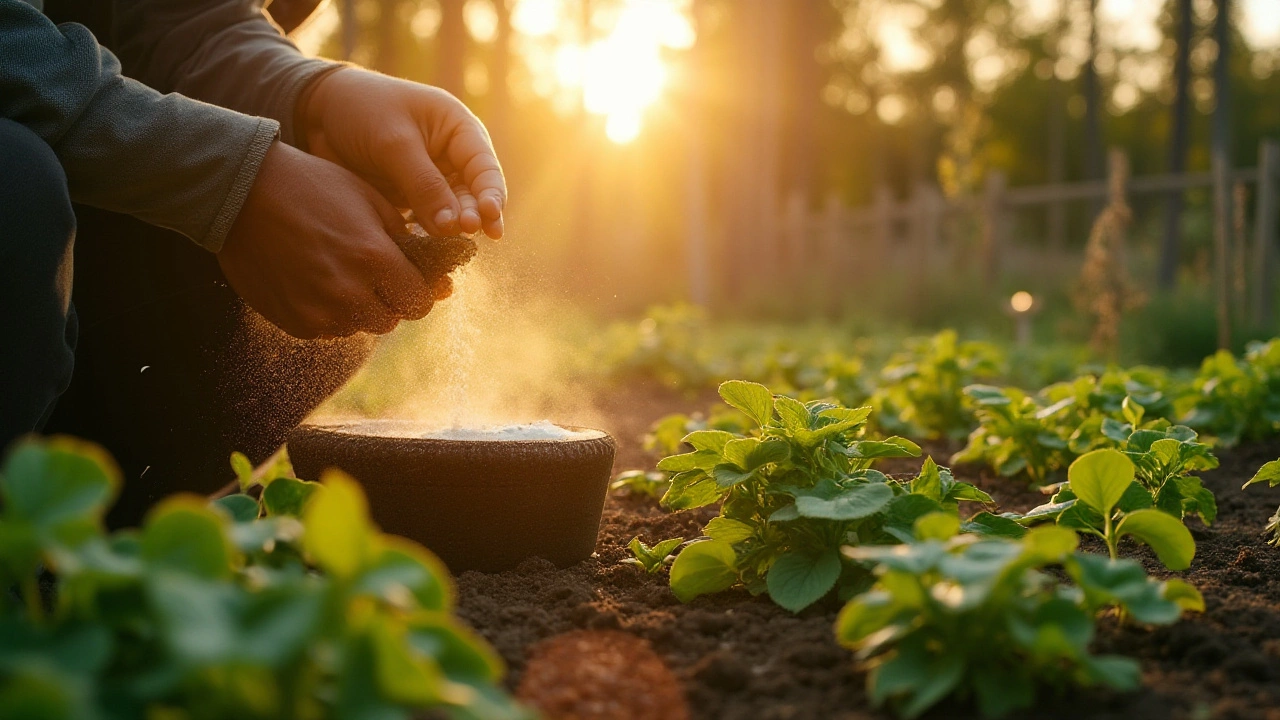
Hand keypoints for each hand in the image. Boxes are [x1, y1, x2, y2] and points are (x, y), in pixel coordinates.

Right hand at [218, 142, 450, 339]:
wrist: (241, 193)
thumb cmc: (312, 187)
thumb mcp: (369, 200)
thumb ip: (407, 241)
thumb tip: (440, 279)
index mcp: (374, 258)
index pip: (420, 301)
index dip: (421, 291)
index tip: (411, 279)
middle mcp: (349, 292)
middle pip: (391, 319)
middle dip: (390, 299)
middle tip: (372, 273)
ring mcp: (319, 312)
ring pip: (359, 326)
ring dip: (359, 308)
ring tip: (339, 272)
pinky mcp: (295, 322)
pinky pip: (328, 330)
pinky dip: (329, 313)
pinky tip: (314, 280)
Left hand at [297, 68, 506, 238]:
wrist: (317, 112)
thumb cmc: (362, 110)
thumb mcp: (394, 143)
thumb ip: (424, 184)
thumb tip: (454, 226)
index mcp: (459, 130)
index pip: (485, 168)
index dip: (491, 195)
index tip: (489, 221)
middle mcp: (452, 157)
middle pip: (473, 194)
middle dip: (471, 215)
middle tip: (465, 233)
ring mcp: (433, 179)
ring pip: (451, 212)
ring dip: (450, 230)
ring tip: (446, 245)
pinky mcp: (411, 197)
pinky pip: (427, 220)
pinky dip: (427, 234)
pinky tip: (425, 249)